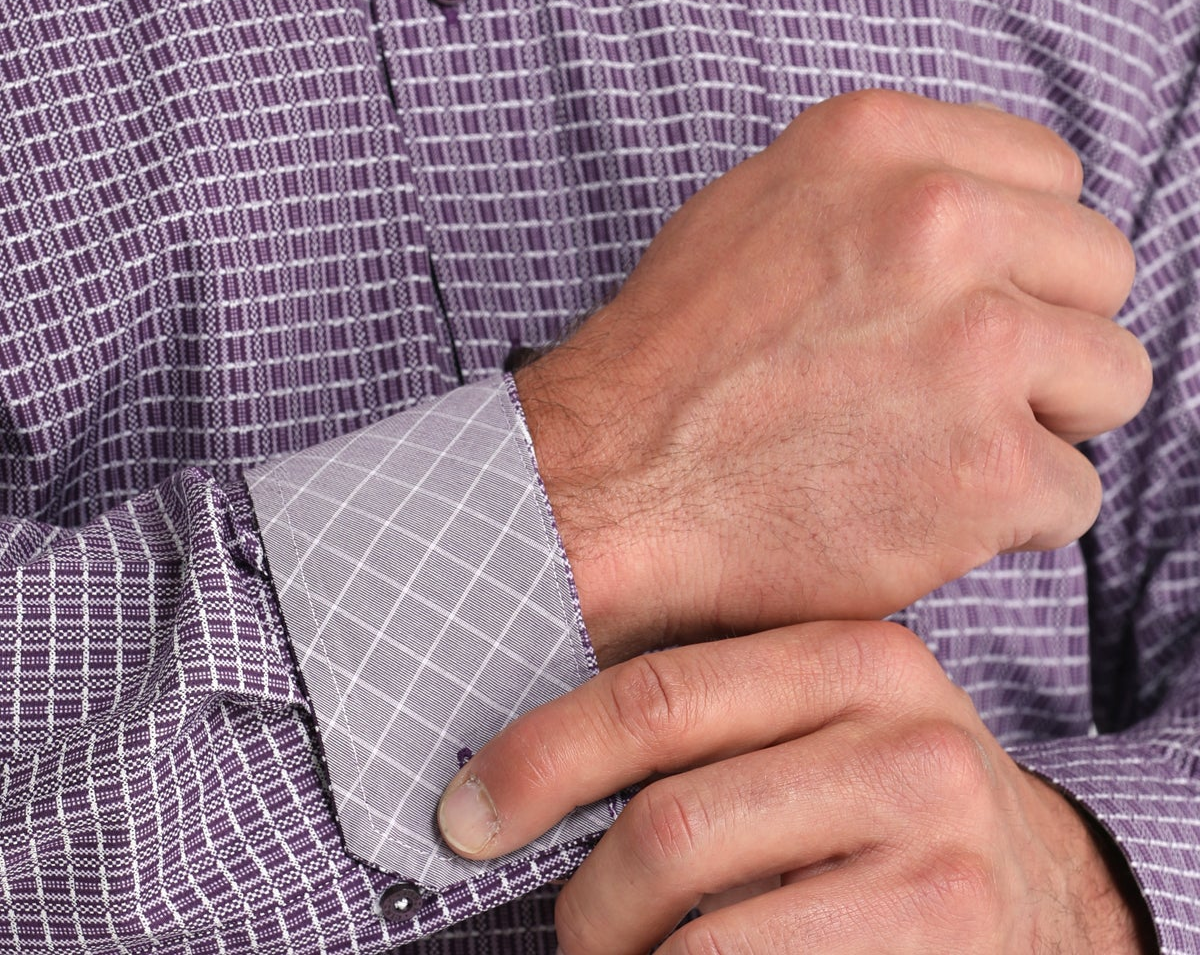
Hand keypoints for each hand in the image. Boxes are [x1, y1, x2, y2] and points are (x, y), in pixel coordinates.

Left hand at [437, 619, 1155, 953]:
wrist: (1047, 896)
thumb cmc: (889, 808)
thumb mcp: (824, 726)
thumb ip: (715, 721)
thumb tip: (514, 764)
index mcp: (856, 654)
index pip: (659, 696)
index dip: (539, 758)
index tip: (462, 813)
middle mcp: (907, 737)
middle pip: (668, 825)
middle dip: (585, 901)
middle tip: (572, 932)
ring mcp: (938, 849)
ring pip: (700, 931)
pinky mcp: (948, 936)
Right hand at [514, 89, 1149, 665]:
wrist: (615, 484)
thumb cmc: (681, 353)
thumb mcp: (765, 199)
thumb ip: (889, 184)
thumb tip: (998, 206)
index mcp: (880, 141)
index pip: (1054, 170)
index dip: (1023, 245)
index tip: (980, 293)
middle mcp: (938, 220)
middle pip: (1102, 266)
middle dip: (1048, 329)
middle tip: (966, 380)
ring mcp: (974, 343)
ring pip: (1114, 377)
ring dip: (1046, 422)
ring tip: (948, 443)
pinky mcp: (991, 466)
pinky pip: (1078, 494)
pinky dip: (1015, 518)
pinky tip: (927, 508)